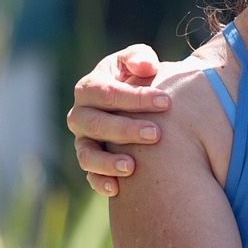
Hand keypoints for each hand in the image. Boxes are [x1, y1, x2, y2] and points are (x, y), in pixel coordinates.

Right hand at [69, 45, 170, 197]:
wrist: (135, 103)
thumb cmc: (138, 77)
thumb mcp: (138, 62)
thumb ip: (140, 58)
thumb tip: (147, 66)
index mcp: (90, 87)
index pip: (108, 92)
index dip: (137, 98)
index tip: (167, 102)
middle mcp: (80, 115)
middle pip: (96, 124)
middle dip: (125, 129)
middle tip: (156, 134)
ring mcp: (83, 140)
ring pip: (87, 154)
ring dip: (108, 161)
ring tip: (132, 167)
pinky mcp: (90, 161)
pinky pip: (89, 175)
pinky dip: (100, 182)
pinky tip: (117, 189)